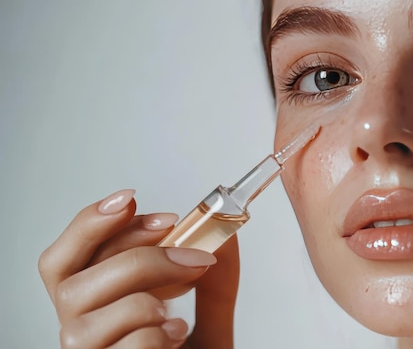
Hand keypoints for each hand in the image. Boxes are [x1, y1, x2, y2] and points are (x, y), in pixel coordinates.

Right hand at [39, 189, 239, 348]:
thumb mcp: (205, 320)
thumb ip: (213, 281)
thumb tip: (227, 236)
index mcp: (93, 307)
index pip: (65, 257)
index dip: (91, 224)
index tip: (134, 199)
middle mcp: (77, 332)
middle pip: (71, 278)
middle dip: (138, 255)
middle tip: (191, 254)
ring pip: (90, 316)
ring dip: (148, 300)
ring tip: (178, 312)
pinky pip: (124, 348)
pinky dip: (156, 337)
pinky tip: (176, 340)